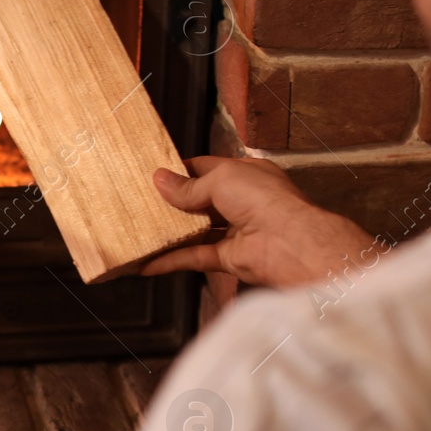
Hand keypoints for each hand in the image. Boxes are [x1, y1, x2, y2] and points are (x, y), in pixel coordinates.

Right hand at [143, 156, 375, 287]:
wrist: (289, 243)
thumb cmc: (263, 199)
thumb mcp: (221, 180)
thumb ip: (189, 186)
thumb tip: (160, 180)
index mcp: (245, 175)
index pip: (208, 168)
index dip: (182, 170)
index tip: (154, 173)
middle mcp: (241, 202)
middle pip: (200, 201)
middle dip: (173, 201)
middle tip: (141, 200)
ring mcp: (235, 231)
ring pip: (196, 230)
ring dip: (171, 231)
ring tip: (140, 228)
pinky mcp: (229, 258)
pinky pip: (195, 257)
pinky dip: (172, 261)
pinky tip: (148, 262)